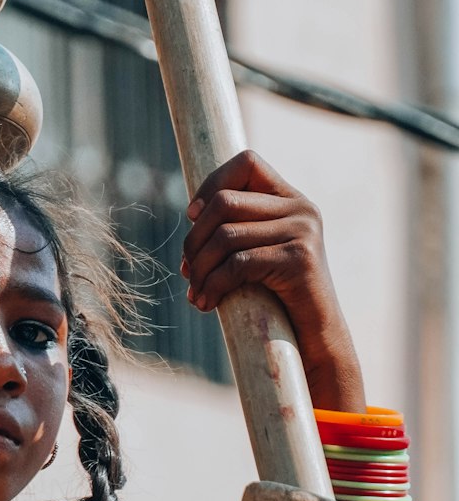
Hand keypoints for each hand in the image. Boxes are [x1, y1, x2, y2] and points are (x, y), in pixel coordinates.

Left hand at [181, 150, 364, 409]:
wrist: (314, 337)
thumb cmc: (277, 296)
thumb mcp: (257, 251)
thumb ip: (238, 226)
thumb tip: (191, 213)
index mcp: (290, 199)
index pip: (246, 162)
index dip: (212, 183)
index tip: (192, 216)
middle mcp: (301, 208)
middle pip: (225, 202)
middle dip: (194, 239)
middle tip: (186, 270)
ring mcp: (303, 232)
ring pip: (225, 235)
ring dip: (199, 268)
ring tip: (195, 291)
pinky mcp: (299, 260)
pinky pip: (237, 264)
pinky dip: (212, 285)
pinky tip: (206, 303)